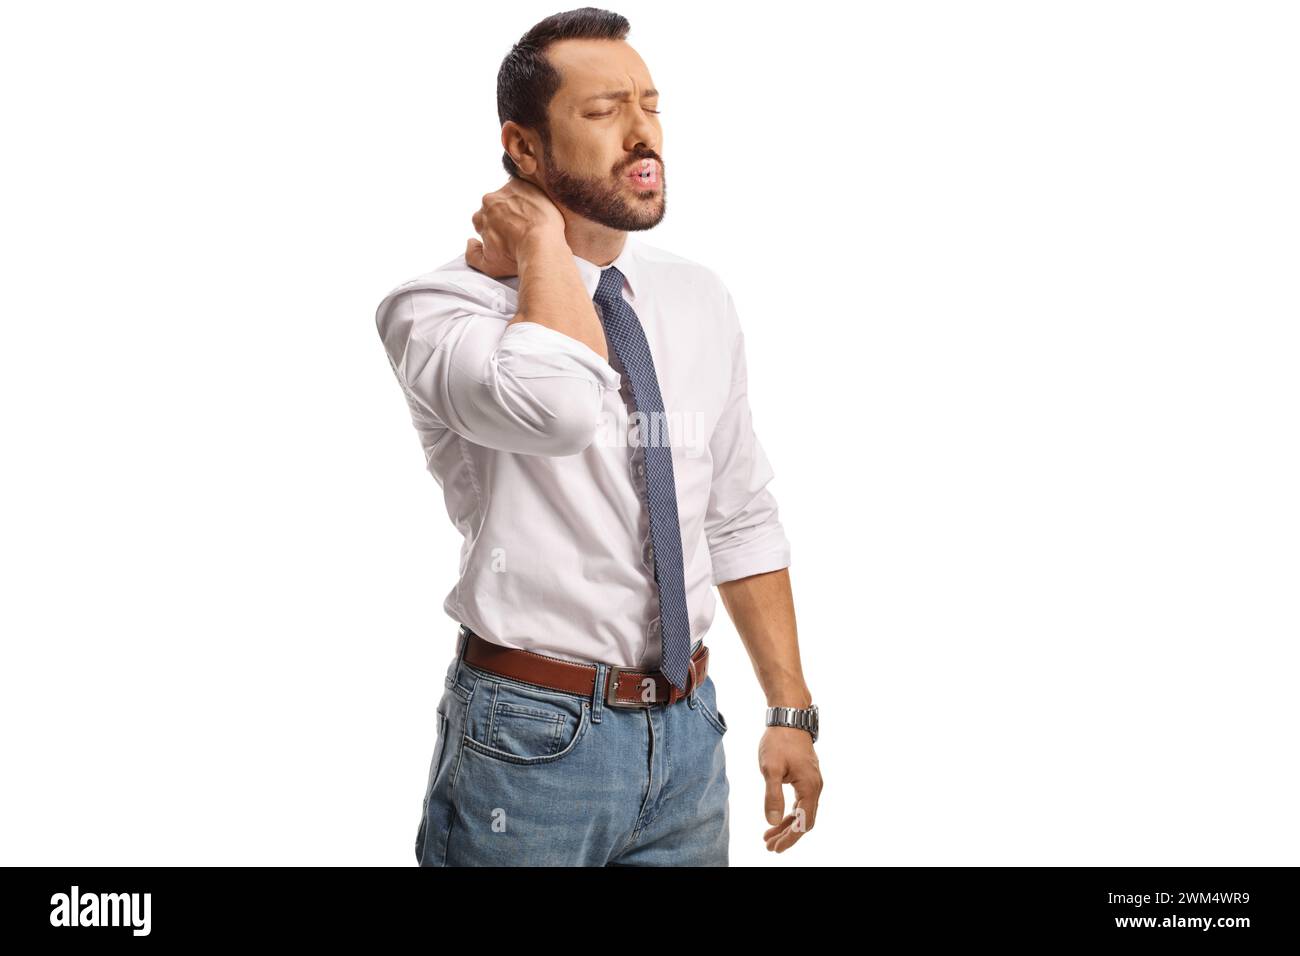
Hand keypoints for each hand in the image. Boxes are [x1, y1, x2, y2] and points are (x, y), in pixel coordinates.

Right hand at [466, 177, 566, 277]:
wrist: (541, 246)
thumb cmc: (517, 257)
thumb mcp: (490, 266)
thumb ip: (473, 255)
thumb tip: (470, 242)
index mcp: (480, 218)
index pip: (485, 219)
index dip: (497, 227)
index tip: (510, 235)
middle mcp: (490, 201)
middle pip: (497, 205)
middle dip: (507, 214)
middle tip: (523, 227)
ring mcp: (507, 191)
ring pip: (512, 195)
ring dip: (520, 204)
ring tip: (534, 219)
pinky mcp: (526, 185)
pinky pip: (527, 187)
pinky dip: (532, 196)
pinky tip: (541, 209)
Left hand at [759, 726, 821, 852]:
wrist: (789, 718)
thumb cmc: (779, 741)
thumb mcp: (770, 769)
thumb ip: (772, 796)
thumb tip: (772, 822)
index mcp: (809, 787)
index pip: (802, 823)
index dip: (789, 838)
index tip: (775, 848)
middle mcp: (815, 787)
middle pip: (804, 821)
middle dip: (787, 835)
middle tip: (769, 845)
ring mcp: (813, 782)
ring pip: (803, 812)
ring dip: (787, 825)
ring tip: (769, 835)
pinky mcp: (807, 777)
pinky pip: (801, 801)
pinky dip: (790, 812)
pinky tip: (777, 816)